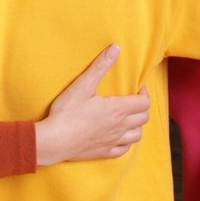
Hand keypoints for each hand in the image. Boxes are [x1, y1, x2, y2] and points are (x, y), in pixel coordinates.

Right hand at [33, 46, 150, 165]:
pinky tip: (118, 136)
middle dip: (140, 107)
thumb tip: (115, 48)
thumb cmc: (67, 112)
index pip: (144, 102)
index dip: (143, 93)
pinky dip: (126, 142)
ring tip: (127, 118)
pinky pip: (125, 149)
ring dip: (136, 125)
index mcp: (117, 109)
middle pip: (143, 118)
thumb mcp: (82, 85)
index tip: (136, 88)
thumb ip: (100, 66)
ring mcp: (114, 141)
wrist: (55, 140)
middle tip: (130, 100)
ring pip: (137, 135)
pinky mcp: (105, 152)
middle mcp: (120, 126)